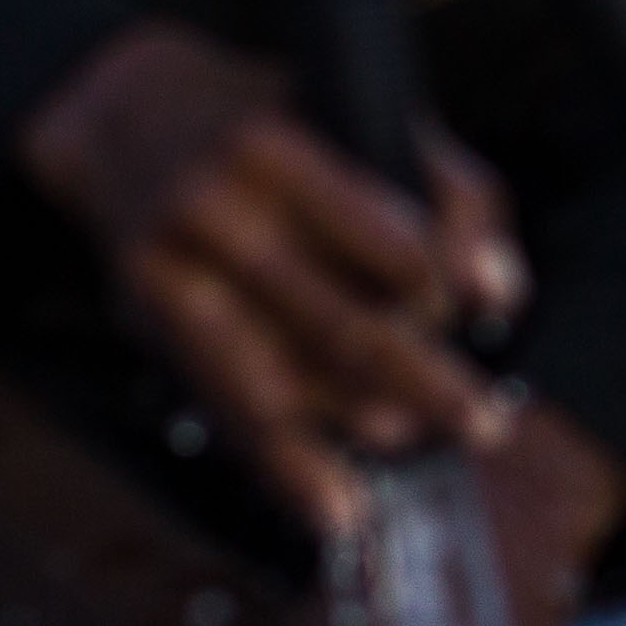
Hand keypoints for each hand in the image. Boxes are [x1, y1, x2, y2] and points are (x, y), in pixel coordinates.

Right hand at [17, 20, 528, 536]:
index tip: (465, 309)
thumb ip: (450, 197)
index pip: (385, 240)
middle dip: (423, 381)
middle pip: (340, 322)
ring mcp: (173, 271)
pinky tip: (338, 509)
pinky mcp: (147, 317)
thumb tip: (499, 294)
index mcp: (280, 148)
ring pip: (281, 379)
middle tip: (484, 425)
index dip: (436, 288)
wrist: (126, 116)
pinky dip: (288, 468)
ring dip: (357, 419)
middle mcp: (216, 209)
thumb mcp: (362, 124)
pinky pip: (229, 408)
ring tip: (407, 435)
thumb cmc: (278, 125)